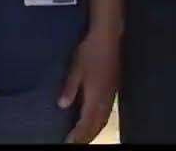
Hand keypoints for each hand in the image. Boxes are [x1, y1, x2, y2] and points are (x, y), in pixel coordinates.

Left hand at [59, 28, 119, 143]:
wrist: (109, 36)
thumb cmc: (90, 50)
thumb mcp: (76, 68)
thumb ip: (69, 87)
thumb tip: (62, 105)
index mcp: (96, 94)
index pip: (87, 122)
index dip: (77, 135)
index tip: (68, 143)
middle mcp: (105, 97)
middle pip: (97, 124)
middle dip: (86, 137)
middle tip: (75, 144)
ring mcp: (111, 93)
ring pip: (104, 119)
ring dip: (94, 131)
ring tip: (85, 138)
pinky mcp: (114, 88)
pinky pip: (107, 112)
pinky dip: (100, 121)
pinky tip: (96, 120)